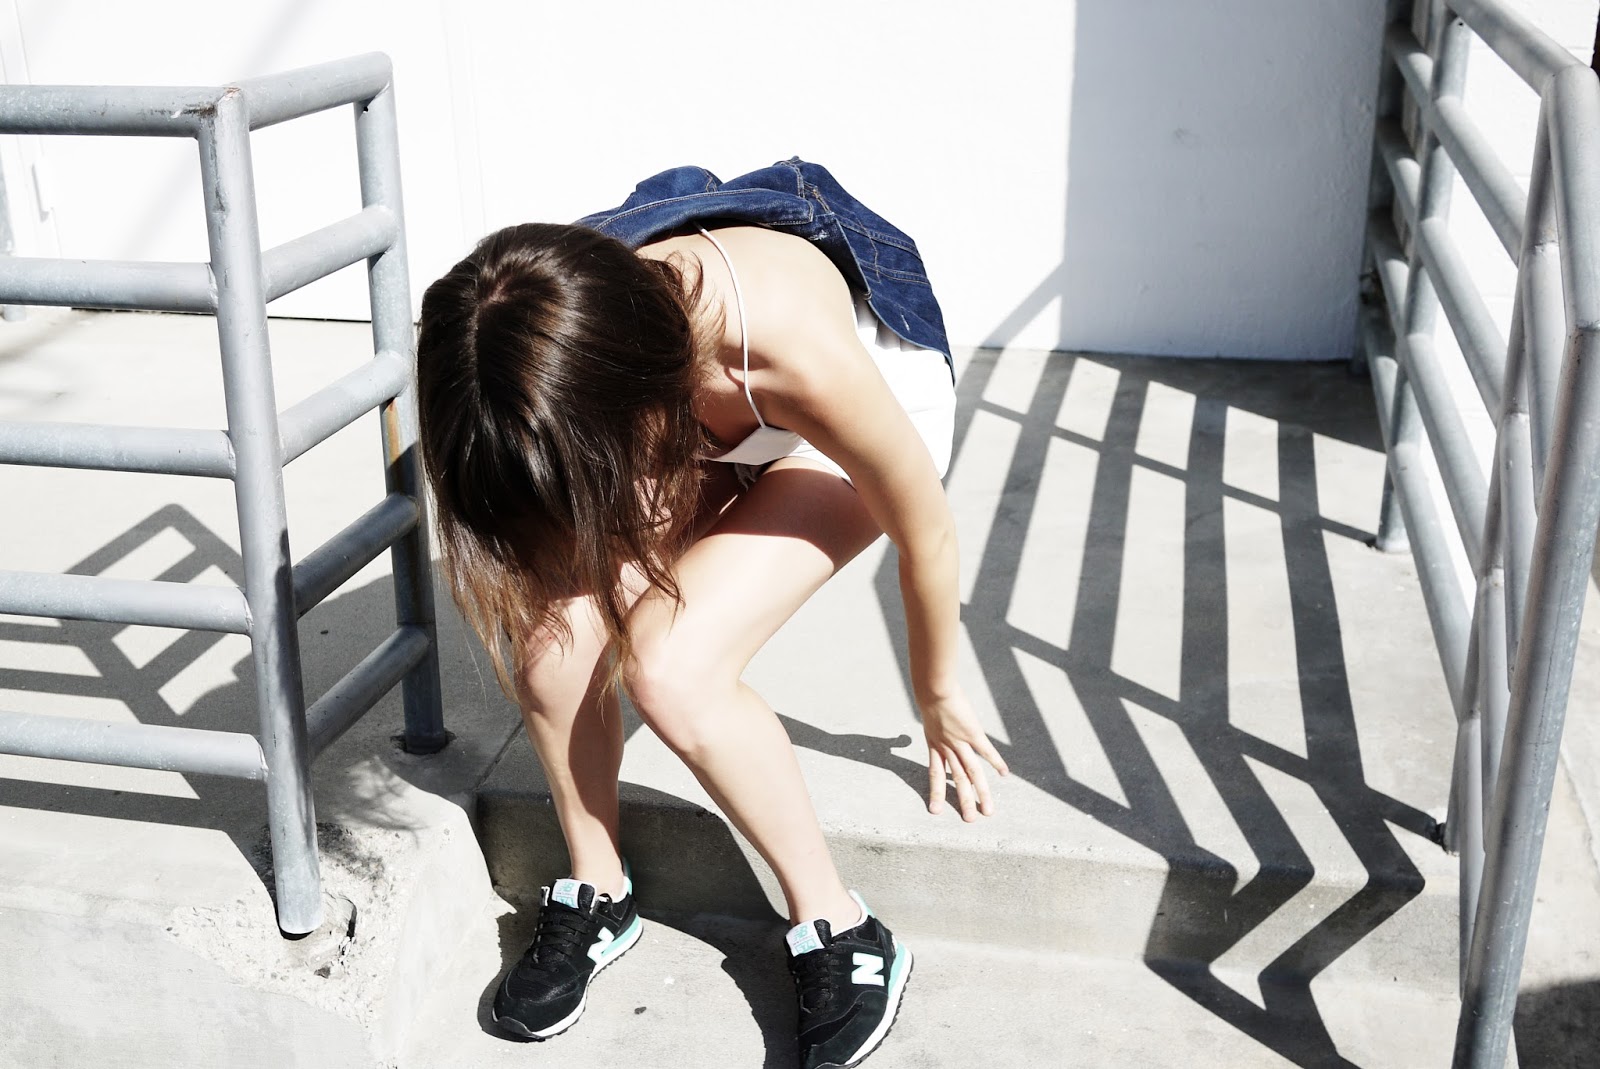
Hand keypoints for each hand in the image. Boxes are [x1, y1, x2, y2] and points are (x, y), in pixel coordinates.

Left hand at [920, 688, 1008, 820]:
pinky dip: (996, 762)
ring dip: (981, 793)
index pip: (935, 774)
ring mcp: (960, 742)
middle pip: (956, 780)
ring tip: (987, 811)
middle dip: (963, 801)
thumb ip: (911, 729)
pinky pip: (986, 751)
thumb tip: (901, 739)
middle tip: (970, 821)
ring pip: (972, 773)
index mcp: (934, 744)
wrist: (933, 687)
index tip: (936, 810)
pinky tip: (1004, 774)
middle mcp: (947, 748)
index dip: (936, 792)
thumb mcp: (921, 715)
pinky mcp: (973, 733)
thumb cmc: (928, 697)